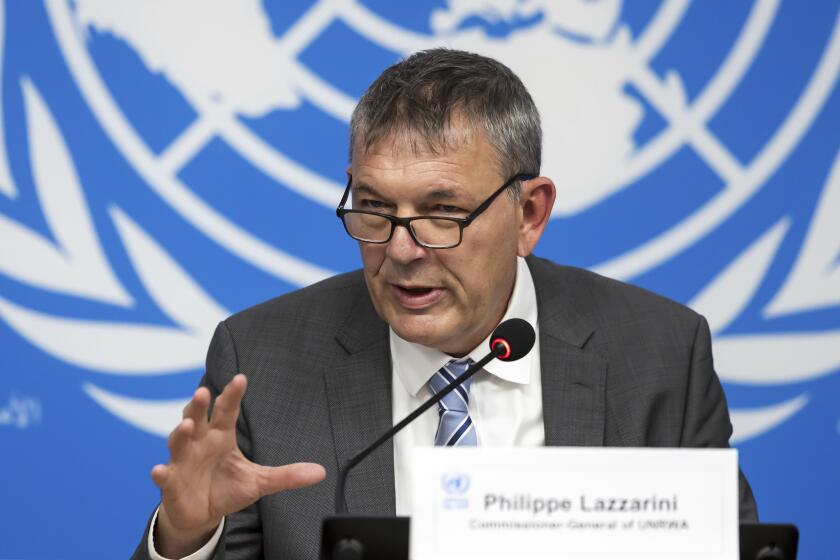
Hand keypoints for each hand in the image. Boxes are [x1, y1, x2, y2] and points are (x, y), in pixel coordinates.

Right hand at [150, 374, 325, 556]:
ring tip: (187, 426)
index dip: (232, 395)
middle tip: (204, 393)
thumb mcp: (260, 481)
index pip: (227, 411)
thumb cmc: (227, 487)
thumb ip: (287, 475)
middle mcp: (200, 443)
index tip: (241, 379)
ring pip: (178, 442)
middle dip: (199, 406)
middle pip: (198, 418)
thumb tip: (320, 472)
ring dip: (180, 433)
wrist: (202, 514)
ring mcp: (183, 461)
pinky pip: (164, 476)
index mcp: (221, 436)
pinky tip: (159, 470)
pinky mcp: (171, 483)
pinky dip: (161, 473)